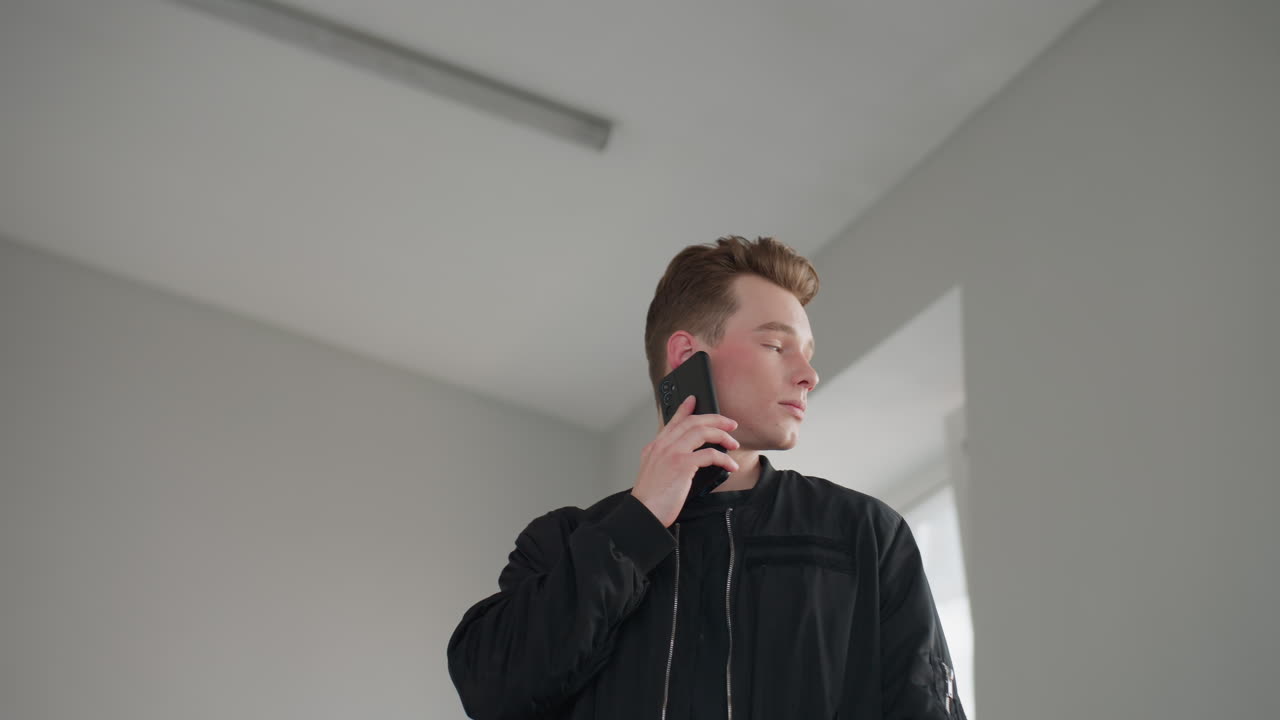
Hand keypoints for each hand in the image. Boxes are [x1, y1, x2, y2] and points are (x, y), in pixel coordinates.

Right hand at [631, 395, 740, 526]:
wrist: (644, 513)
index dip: (684, 409)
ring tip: (733, 443)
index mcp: (655, 447)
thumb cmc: (650, 499)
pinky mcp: (682, 465)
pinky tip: (730, 466)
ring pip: (702, 432)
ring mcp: (672, 453)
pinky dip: (724, 459)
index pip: (673, 422)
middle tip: (729, 424)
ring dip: (722, 435)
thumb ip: (666, 460)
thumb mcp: (654, 473)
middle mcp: (662, 446)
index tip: (694, 400)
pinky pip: (710, 454)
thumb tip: (691, 458)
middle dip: (715, 419)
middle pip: (692, 422)